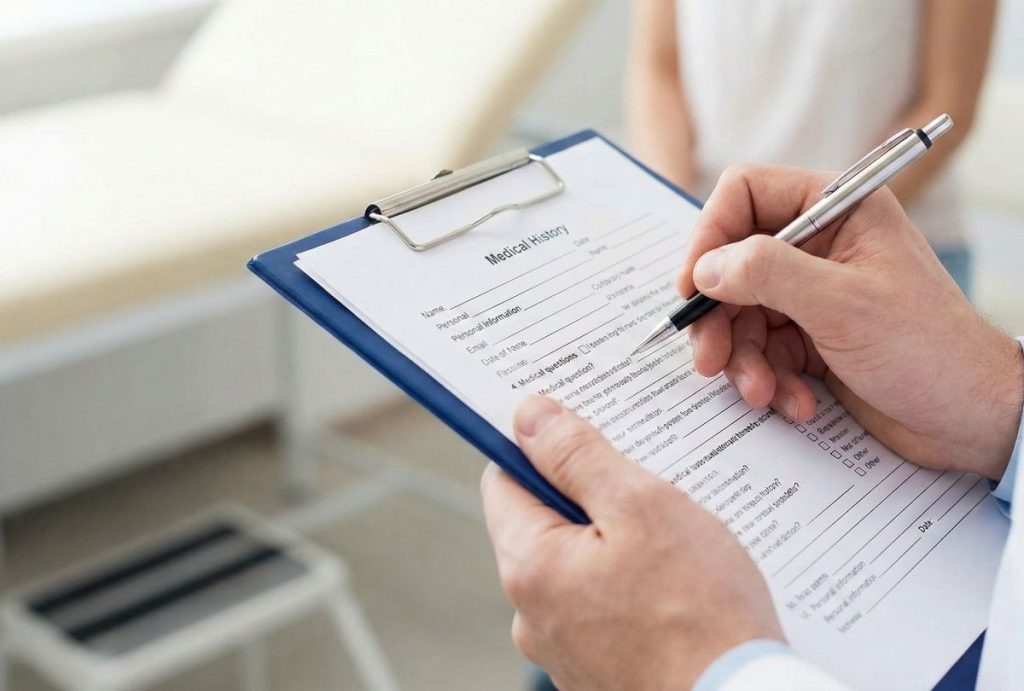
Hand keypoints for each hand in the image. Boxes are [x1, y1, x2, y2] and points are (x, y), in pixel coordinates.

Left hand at [481, 396, 781, 690]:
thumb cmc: (701, 612)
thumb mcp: (641, 506)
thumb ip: (577, 455)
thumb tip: (528, 416)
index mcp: (530, 566)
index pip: (504, 480)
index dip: (540, 448)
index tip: (580, 433)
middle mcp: (531, 615)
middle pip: (542, 523)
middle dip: (589, 497)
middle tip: (645, 491)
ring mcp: (563, 649)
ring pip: (577, 566)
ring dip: (614, 544)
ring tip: (672, 546)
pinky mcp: (597, 670)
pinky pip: (600, 607)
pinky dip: (629, 588)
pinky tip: (675, 588)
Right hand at [679, 165, 1023, 480]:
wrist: (973, 420)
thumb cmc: (929, 349)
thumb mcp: (840, 304)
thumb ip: (766, 273)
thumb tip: (705, 267)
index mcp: (837, 210)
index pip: (746, 194)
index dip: (710, 235)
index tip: (693, 286)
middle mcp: (820, 245)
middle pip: (733, 263)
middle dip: (721, 317)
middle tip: (707, 358)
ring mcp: (814, 294)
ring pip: (742, 314)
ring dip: (744, 359)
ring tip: (762, 392)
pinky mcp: (812, 338)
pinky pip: (764, 351)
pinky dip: (770, 380)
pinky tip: (795, 402)